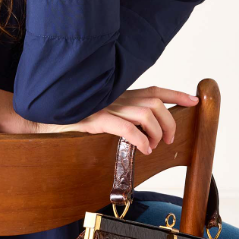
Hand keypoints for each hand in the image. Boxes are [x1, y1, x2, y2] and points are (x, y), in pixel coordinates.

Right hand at [32, 86, 198, 154]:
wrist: (43, 117)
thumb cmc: (73, 117)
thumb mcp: (102, 113)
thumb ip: (121, 117)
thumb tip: (143, 132)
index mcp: (120, 94)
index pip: (154, 90)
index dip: (176, 95)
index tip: (194, 100)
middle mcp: (117, 97)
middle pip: (155, 102)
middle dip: (169, 121)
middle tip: (168, 139)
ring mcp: (107, 106)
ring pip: (145, 113)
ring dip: (156, 131)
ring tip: (154, 146)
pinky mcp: (96, 118)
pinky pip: (125, 126)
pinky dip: (139, 138)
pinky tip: (143, 148)